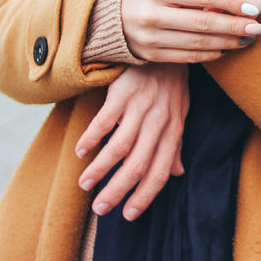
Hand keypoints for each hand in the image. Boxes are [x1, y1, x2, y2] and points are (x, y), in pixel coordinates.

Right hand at [75, 63, 187, 220]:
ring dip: (100, 169)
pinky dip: (92, 138)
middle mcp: (159, 122)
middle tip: (100, 209)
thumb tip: (178, 173)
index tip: (128, 215)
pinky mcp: (124, 93)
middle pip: (138, 165)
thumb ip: (176, 144)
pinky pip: (105, 121)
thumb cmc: (171, 83)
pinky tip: (81, 151)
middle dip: (118, 191)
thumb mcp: (179, 113)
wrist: (164, 45)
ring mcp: (141, 107)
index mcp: (173, 131)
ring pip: (119, 147)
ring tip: (84, 184)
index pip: (160, 171)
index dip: (145, 196)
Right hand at [121, 0, 260, 62]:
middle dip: (236, 27)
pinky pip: (187, 57)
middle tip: (258, 27)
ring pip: (198, 43)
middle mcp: (153, 14)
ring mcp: (150, 37)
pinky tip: (225, 49)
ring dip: (228, 43)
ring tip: (247, 40)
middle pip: (204, 22)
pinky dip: (209, 54)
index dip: (232, 1)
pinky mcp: (150, 55)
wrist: (104, 16)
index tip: (253, 7)